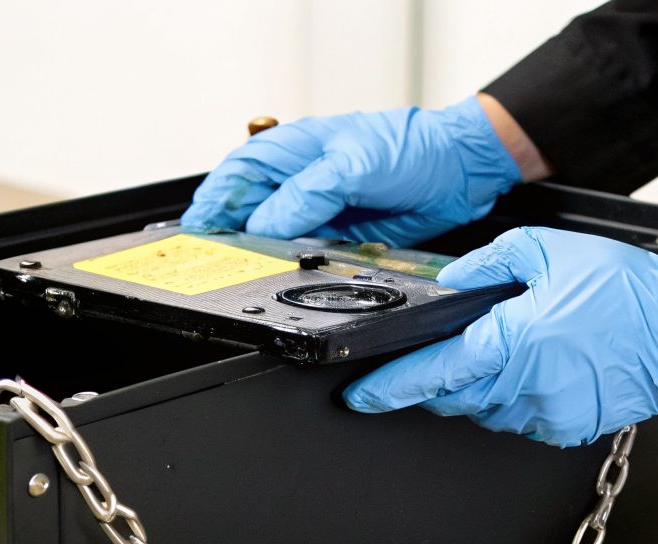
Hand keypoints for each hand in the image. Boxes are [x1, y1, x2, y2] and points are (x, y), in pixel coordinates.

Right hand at [179, 96, 521, 246]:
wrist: (461, 172)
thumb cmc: (412, 148)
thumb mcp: (352, 166)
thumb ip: (305, 196)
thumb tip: (264, 226)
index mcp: (295, 150)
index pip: (238, 175)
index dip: (213, 203)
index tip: (195, 233)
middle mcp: (303, 180)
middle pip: (251, 212)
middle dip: (231, 238)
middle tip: (214, 266)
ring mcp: (322, 210)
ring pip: (279, 240)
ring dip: (266, 258)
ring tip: (248, 278)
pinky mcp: (343, 237)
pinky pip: (312, 258)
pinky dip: (301, 270)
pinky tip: (292, 280)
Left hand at [342, 228, 657, 446]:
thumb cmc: (628, 292)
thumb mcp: (545, 251)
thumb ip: (487, 263)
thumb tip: (452, 281)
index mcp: (513, 341)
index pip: (431, 374)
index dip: (388, 388)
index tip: (361, 396)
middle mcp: (526, 386)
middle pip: (453, 399)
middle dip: (436, 382)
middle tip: (443, 357)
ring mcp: (549, 413)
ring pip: (486, 412)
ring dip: (479, 389)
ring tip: (509, 351)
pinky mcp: (569, 427)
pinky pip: (522, 420)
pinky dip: (516, 399)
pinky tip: (539, 369)